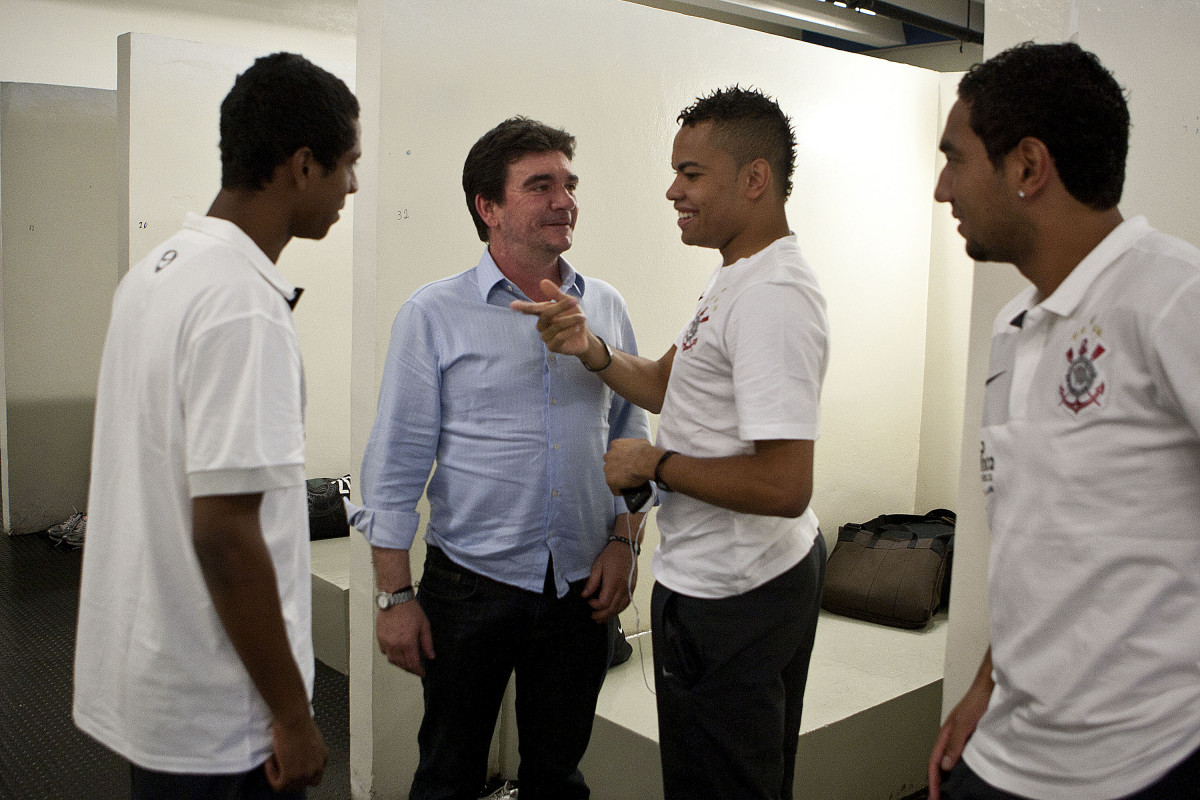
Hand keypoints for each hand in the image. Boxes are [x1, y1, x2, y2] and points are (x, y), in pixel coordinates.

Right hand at [265, 713, 326, 790]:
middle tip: (279, 763)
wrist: (294, 718)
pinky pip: (278, 785)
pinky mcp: (291, 776)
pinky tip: (269, 761)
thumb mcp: (311, 737)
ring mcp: (305, 773)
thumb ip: (308, 749)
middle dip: (289, 775)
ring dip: (278, 774)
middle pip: (302, 783)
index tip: (289, 763)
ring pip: (289, 786)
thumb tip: (297, 752)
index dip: (300, 771)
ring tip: (273, 758)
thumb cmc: (300, 721)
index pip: (314, 775)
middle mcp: (316, 768)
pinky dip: (271, 775)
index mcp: (323, 757)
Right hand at [376, 599, 434, 676]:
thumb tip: (431, 656)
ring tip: (407, 662)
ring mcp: (386, 642)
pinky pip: (385, 652)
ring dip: (400, 664)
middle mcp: (395, 645)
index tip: (422, 673)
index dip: (418, 671)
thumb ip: (427, 643)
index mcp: (407, 643)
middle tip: (416, 668)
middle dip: (410, 669)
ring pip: (392, 660)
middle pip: (402, 664)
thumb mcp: (424, 626)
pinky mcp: (380, 638)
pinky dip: (391, 655)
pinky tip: (397, 652)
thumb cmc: (410, 610)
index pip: (413, 664)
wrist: (395, 599)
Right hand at [510, 279, 593, 359]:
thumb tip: (542, 282)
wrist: (585, 336)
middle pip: (545, 314)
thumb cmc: (574, 317)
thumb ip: (556, 294)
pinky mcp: (553, 347)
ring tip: (582, 317)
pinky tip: (577, 328)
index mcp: (543, 313)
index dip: (522, 307)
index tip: (513, 305)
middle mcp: (542, 325)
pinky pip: (558, 338)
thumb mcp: (569, 303)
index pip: (531, 309)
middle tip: (574, 301)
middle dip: (561, 307)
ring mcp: (546, 337)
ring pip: (555, 326)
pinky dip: (569, 331)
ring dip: (570, 320)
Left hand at [583, 539, 635, 621]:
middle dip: (601, 615)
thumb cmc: (611, 555)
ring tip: (601, 617)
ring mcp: (629, 589)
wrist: (627, 547)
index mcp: (613, 582)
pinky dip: (618, 610)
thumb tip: (585, 595)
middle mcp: (623, 588)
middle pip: (612, 609)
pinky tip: (612, 610)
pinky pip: (626, 604)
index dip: (594, 605)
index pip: (604, 603)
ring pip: (620, 609)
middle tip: (593, 616)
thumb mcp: (597, 566)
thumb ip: (591, 582)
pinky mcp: (632, 588)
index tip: (588, 601)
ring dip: (610, 615)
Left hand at [604, 439, 660, 493]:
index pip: (614, 453)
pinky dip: (619, 490)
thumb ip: (636, 445)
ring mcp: (608, 468)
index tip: (627, 463)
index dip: (621, 458)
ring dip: (618, 479)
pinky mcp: (610, 480)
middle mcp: (608, 456)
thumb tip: (641, 448)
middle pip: (610, 464)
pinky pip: (614, 488)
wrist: (646, 461)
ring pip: (611, 476)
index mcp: (615, 445)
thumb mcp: (642, 442)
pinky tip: (626, 491)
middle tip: (628, 472)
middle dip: (617, 468)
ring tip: (629, 483)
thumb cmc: (646, 452)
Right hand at [927, 677, 991, 798]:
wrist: (991, 685)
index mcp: (946, 734)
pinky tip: (964, 773)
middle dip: (937, 781)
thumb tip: (944, 764)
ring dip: (946, 775)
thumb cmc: (977, 699)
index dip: (933, 781)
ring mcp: (961, 736)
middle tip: (938, 797)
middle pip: (939, 763)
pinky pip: (960, 755)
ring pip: (949, 760)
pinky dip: (958, 768)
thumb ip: (954, 743)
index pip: (934, 762)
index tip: (934, 796)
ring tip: (948, 789)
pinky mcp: (971, 736)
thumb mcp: (964, 723)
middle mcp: (951, 736)